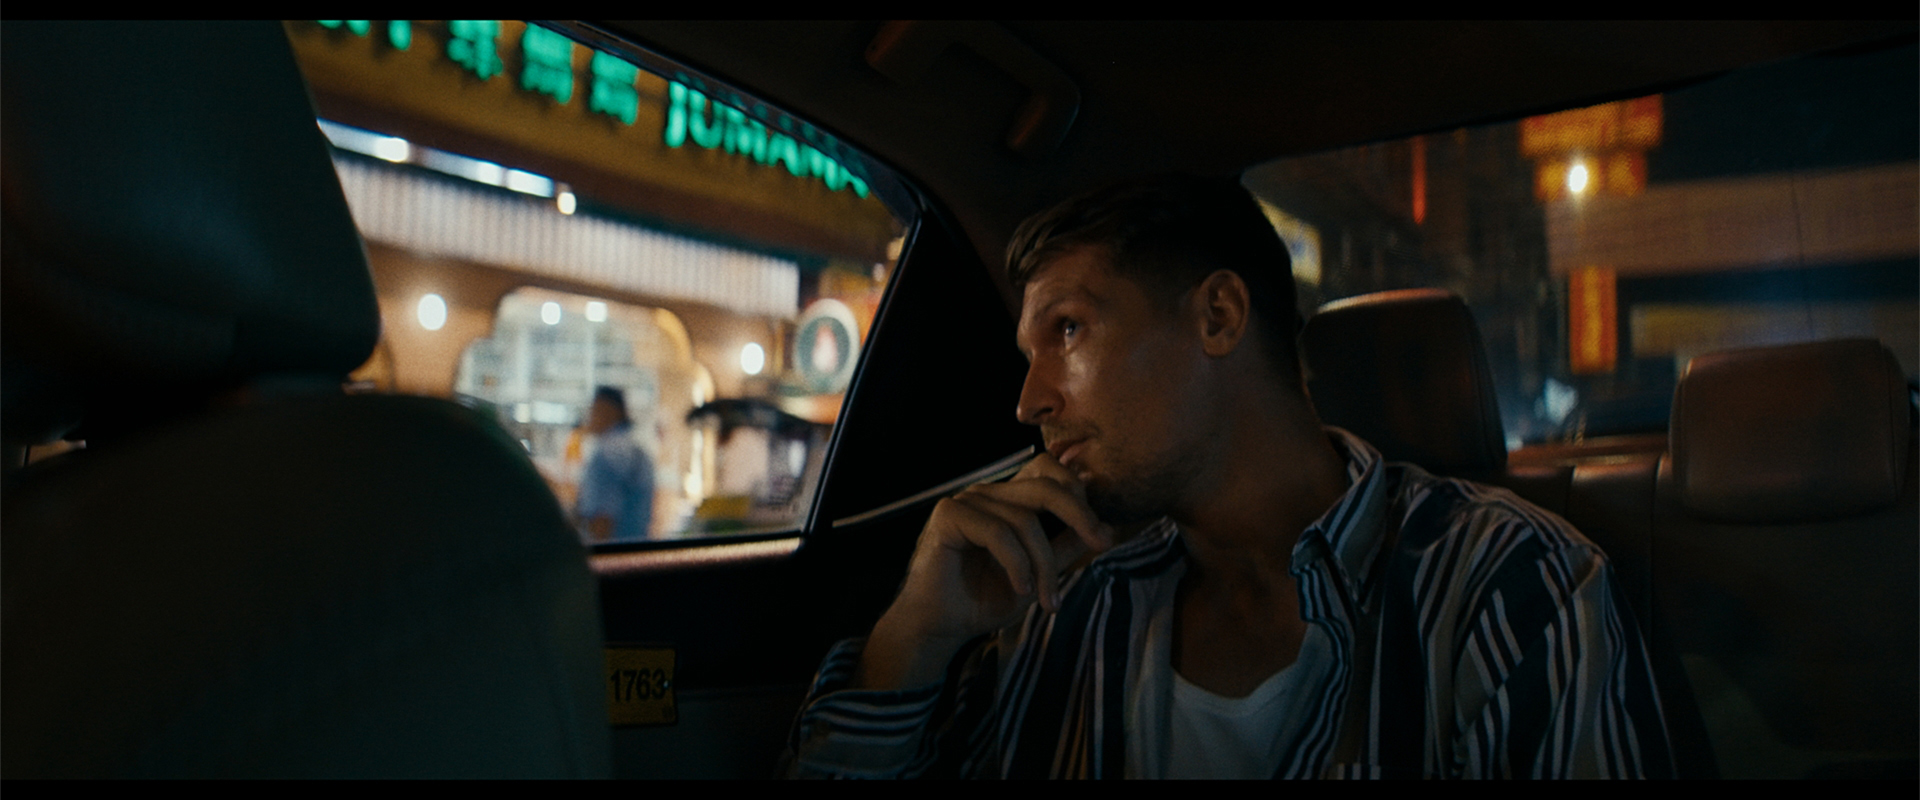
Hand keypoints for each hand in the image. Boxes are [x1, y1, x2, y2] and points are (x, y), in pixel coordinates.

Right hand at [856, 454, 1112, 689]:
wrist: (938, 626)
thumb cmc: (983, 600)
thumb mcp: (1038, 575)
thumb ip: (1065, 548)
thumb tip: (1106, 527)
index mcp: (1008, 499)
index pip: (1049, 472)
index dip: (1078, 496)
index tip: (1101, 536)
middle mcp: (988, 493)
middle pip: (1044, 486)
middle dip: (1079, 514)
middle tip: (1101, 544)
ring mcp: (967, 500)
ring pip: (1024, 519)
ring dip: (1044, 564)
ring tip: (1047, 601)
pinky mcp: (948, 515)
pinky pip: (998, 532)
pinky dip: (1017, 564)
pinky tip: (1021, 590)